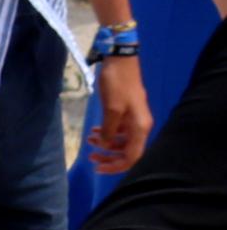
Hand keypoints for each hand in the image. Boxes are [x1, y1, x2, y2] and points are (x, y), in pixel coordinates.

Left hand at [87, 53, 152, 174]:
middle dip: (110, 156)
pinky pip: (119, 129)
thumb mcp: (112, 109)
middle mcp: (140, 126)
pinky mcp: (127, 111)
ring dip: (107, 143)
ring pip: (122, 140)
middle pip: (127, 151)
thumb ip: (110, 130)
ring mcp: (134, 118)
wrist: (120, 61)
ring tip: (89, 139)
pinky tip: (95, 130)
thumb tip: (107, 146)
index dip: (117, 166)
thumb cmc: (117, 84)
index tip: (98, 168)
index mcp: (141, 127)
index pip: (132, 156)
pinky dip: (108, 132)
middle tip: (91, 158)